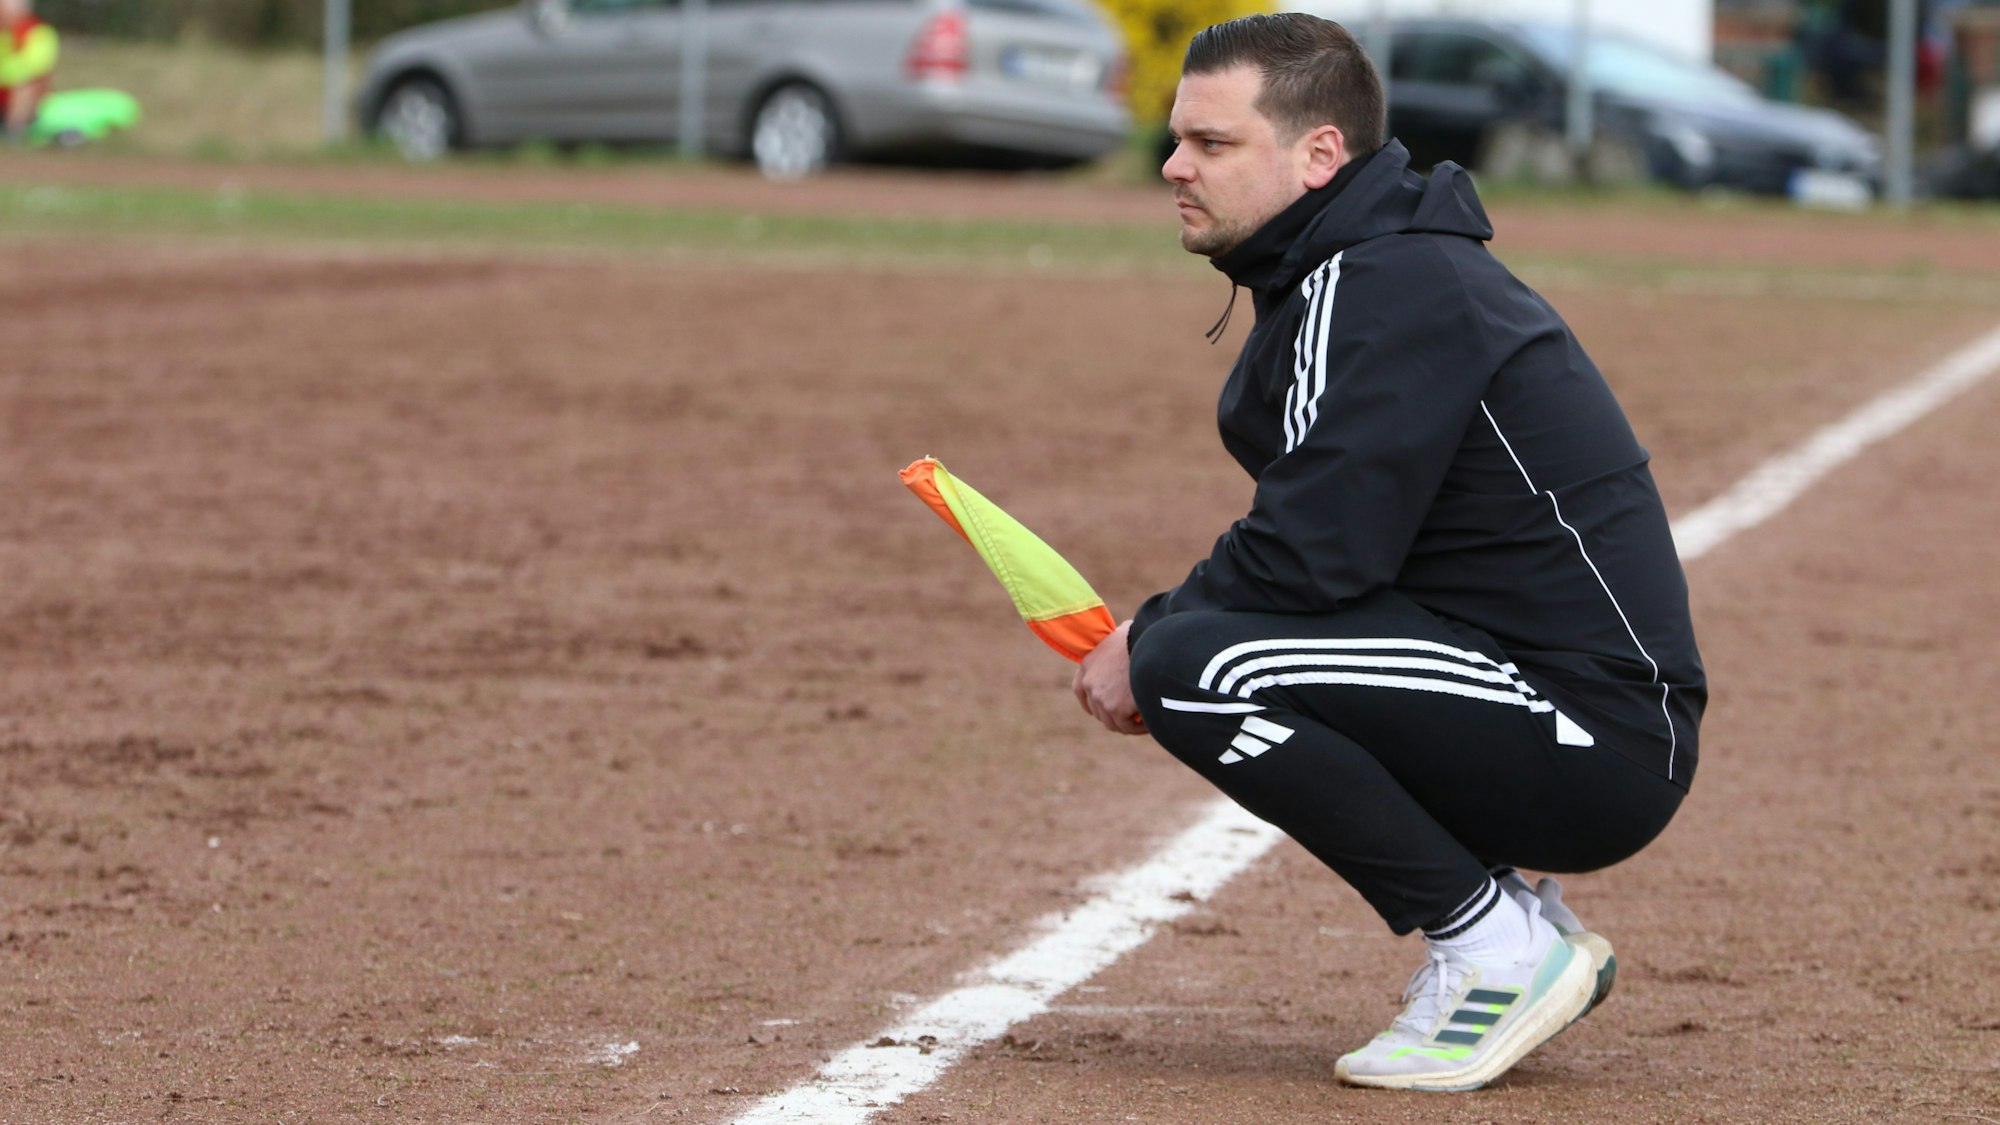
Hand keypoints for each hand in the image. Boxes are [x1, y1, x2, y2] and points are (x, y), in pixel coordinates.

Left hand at [1072, 620, 1145, 734]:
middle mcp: (1089, 683)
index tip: (1107, 707)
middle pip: (1098, 710)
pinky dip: (1139, 728)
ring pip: (1113, 722)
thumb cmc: (1143, 635)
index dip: (1093, 701)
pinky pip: (1128, 726)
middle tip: (1133, 715)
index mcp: (1087, 664)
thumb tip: (1125, 638)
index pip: (1081, 690)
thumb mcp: (1122, 635)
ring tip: (1145, 722)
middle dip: (1115, 714)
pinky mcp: (1116, 708)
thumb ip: (1117, 646)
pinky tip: (1151, 723)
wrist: (1152, 643)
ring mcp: (1100, 697)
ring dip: (1128, 724)